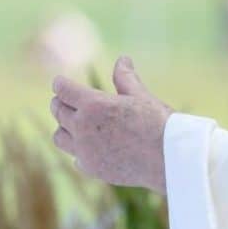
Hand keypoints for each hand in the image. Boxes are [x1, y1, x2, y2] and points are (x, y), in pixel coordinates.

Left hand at [50, 56, 172, 194]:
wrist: (169, 159)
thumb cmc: (157, 123)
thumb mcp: (140, 95)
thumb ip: (125, 77)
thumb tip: (123, 59)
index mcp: (93, 105)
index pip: (63, 90)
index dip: (60, 84)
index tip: (60, 82)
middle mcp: (83, 128)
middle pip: (58, 111)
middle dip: (60, 102)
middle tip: (65, 99)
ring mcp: (85, 151)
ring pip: (59, 137)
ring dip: (64, 127)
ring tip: (75, 124)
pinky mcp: (93, 169)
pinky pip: (75, 158)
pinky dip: (79, 151)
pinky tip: (91, 147)